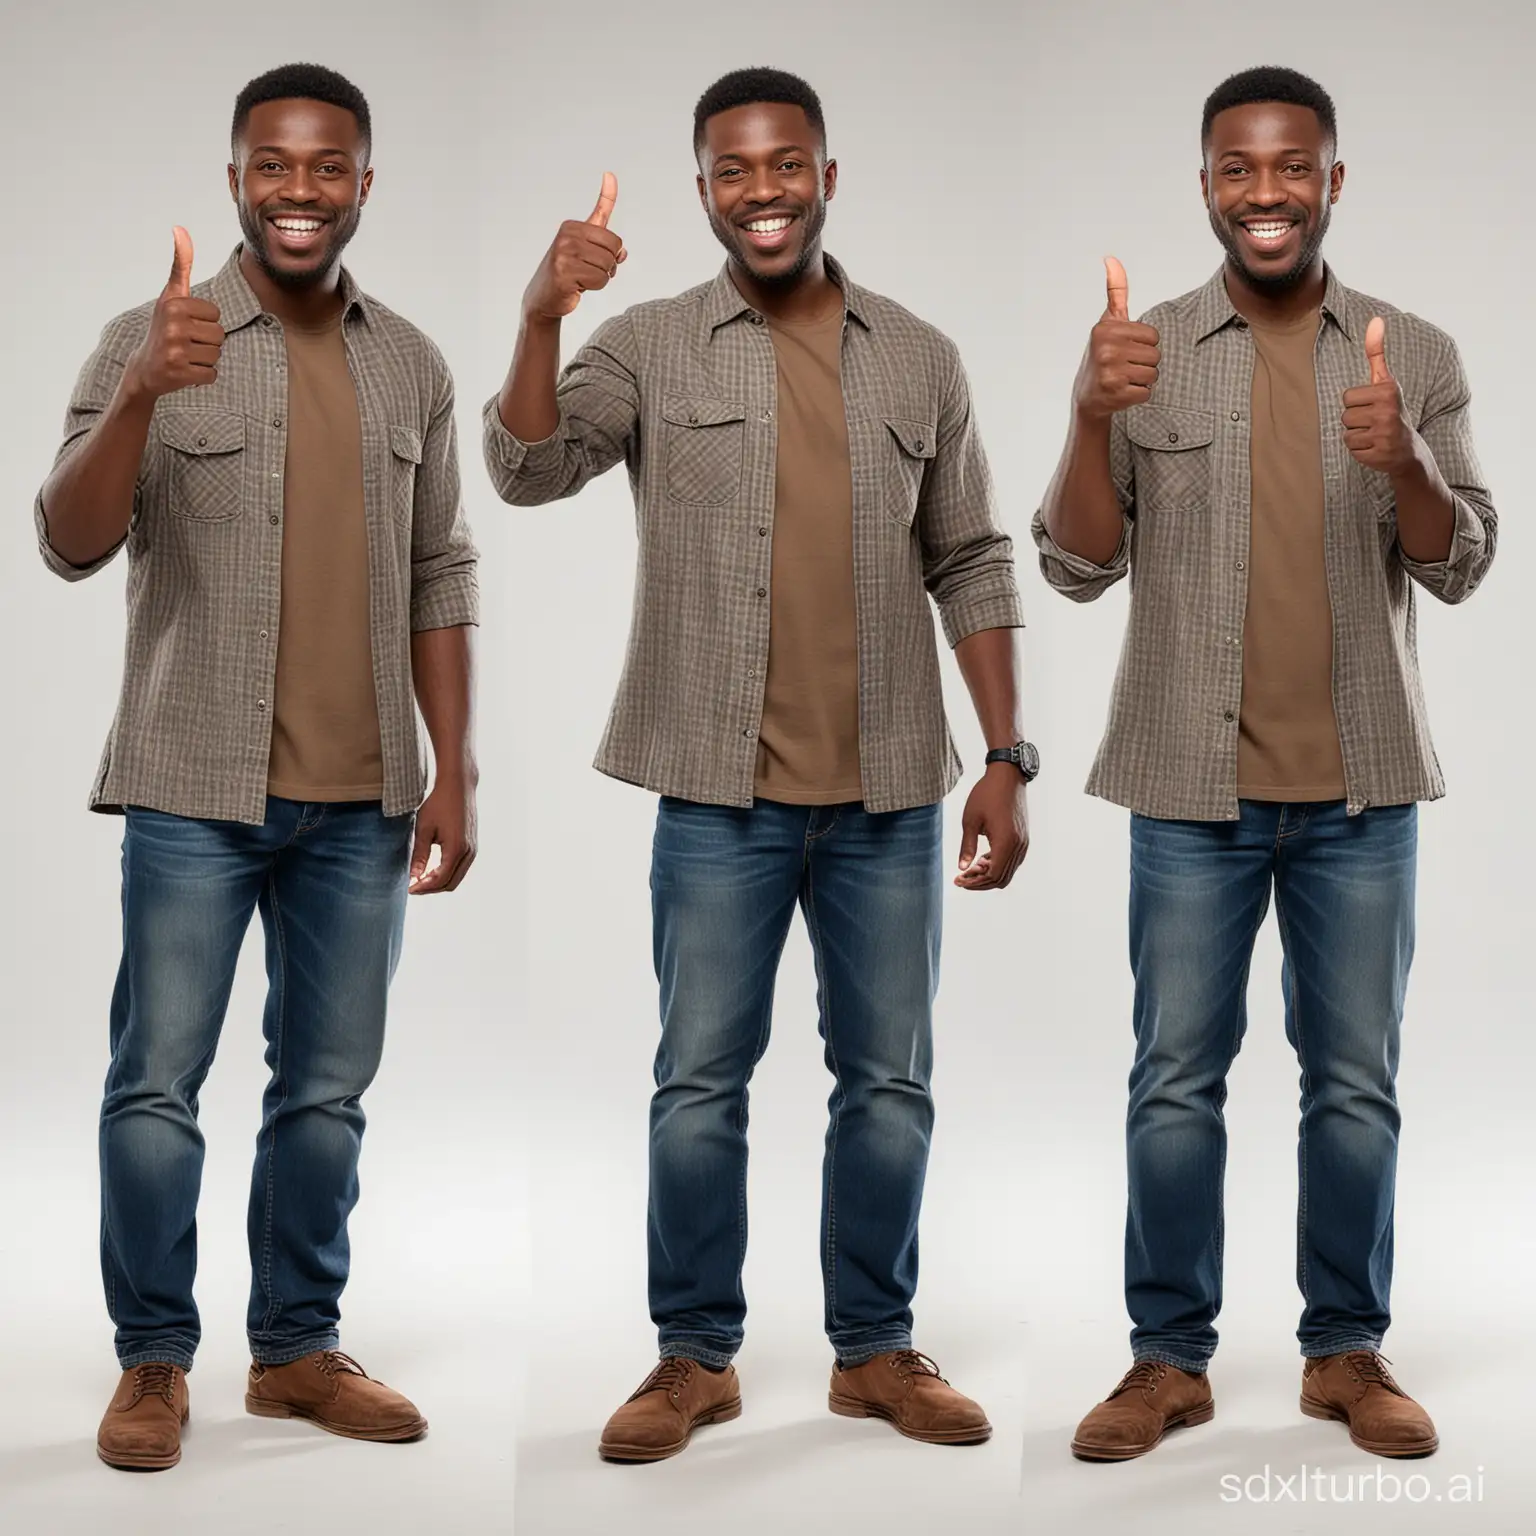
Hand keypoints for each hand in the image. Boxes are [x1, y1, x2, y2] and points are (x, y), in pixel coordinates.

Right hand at [124, 228, 224, 400]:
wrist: (144, 368)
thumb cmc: (164, 327)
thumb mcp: (171, 294)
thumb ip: (181, 264)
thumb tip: (180, 228)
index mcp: (174, 304)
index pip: (216, 315)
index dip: (205, 322)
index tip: (186, 324)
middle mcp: (174, 325)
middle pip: (219, 335)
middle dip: (207, 342)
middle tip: (185, 343)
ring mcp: (175, 350)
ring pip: (216, 355)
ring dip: (205, 359)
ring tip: (185, 356)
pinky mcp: (179, 373)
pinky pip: (211, 375)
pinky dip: (202, 377)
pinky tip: (185, 371)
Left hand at [409, 774, 477, 893]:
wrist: (459, 786)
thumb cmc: (439, 803)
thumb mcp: (423, 829)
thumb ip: (419, 855)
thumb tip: (414, 876)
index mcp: (456, 849)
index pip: (439, 879)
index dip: (423, 887)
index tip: (408, 888)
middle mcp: (469, 852)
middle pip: (450, 884)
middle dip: (431, 888)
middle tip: (413, 886)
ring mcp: (473, 849)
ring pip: (457, 877)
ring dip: (439, 882)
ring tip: (421, 879)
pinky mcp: (473, 845)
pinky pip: (461, 868)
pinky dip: (447, 873)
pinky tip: (432, 869)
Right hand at [522, 172, 626, 323]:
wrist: (543, 298)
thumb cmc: (568, 274)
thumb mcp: (585, 251)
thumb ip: (602, 237)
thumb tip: (621, 238)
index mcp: (572, 227)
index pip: (608, 230)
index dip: (611, 223)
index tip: (609, 174)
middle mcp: (567, 235)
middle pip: (613, 249)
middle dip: (608, 266)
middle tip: (590, 270)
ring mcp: (564, 253)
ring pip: (607, 267)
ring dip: (600, 278)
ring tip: (581, 278)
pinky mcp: (564, 272)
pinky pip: (599, 280)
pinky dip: (594, 288)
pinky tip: (577, 286)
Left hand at [954, 764, 1029, 891]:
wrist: (1007, 776)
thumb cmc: (986, 794)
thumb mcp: (970, 821)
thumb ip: (967, 847)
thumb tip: (962, 868)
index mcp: (1005, 842)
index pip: (992, 876)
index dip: (975, 883)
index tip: (959, 880)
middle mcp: (1018, 846)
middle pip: (1001, 878)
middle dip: (980, 882)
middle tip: (962, 877)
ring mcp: (1023, 842)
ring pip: (1008, 871)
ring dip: (989, 874)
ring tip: (970, 867)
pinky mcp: (1023, 838)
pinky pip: (1012, 861)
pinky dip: (997, 865)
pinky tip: (981, 859)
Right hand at [1072, 255, 1160, 421]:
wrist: (1087, 397)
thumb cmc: (1102, 356)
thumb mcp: (1108, 322)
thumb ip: (1115, 292)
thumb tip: (1111, 258)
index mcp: (1106, 329)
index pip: (1153, 336)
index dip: (1144, 344)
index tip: (1126, 349)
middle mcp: (1106, 348)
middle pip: (1155, 355)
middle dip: (1145, 363)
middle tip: (1125, 366)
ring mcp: (1110, 372)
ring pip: (1153, 374)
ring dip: (1143, 380)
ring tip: (1124, 379)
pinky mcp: (1116, 393)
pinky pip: (1147, 392)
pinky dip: (1139, 395)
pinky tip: (1123, 392)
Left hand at [1341, 317, 1420, 476]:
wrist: (1408, 449)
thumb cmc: (1392, 411)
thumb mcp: (1386, 381)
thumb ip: (1377, 353)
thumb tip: (1375, 319)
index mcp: (1388, 390)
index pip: (1346, 397)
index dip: (1356, 403)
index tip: (1374, 406)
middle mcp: (1388, 411)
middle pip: (1345, 416)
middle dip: (1356, 421)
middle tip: (1374, 422)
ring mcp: (1384, 434)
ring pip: (1346, 434)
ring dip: (1357, 436)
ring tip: (1375, 434)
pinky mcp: (1378, 454)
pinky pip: (1352, 450)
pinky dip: (1360, 450)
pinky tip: (1375, 447)